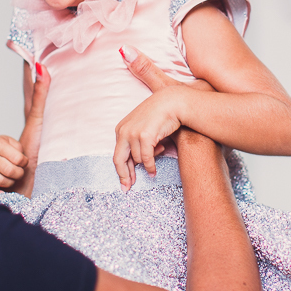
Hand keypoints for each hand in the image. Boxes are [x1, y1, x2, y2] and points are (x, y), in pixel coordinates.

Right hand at [0, 61, 49, 194]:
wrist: (34, 187)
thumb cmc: (38, 155)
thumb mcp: (39, 124)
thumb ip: (41, 94)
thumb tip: (42, 65)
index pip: (9, 149)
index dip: (21, 155)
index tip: (23, 152)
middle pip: (4, 164)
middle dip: (18, 169)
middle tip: (22, 168)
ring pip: (0, 177)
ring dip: (13, 181)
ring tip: (16, 178)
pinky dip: (1, 192)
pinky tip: (5, 188)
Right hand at [0, 135, 27, 193]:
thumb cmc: (4, 147)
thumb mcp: (13, 142)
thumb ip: (19, 150)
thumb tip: (21, 164)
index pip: (18, 159)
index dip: (24, 163)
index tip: (23, 162)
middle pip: (9, 171)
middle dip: (19, 174)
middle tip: (19, 172)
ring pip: (0, 181)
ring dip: (10, 182)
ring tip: (11, 177)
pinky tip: (2, 192)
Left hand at [113, 46, 209, 189]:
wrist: (173, 102)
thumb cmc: (161, 115)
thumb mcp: (144, 127)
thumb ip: (137, 142)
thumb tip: (135, 163)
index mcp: (121, 128)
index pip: (117, 154)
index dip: (121, 170)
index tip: (126, 182)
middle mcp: (123, 131)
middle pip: (119, 160)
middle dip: (124, 175)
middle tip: (128, 188)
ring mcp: (132, 133)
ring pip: (136, 160)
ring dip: (147, 162)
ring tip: (160, 150)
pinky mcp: (144, 136)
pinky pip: (145, 158)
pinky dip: (150, 166)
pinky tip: (154, 171)